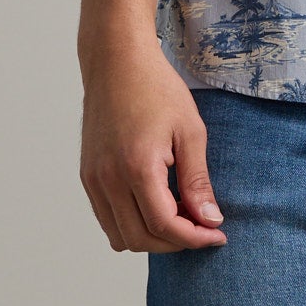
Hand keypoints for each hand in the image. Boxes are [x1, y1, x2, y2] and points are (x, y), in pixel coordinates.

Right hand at [79, 43, 224, 253]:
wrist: (116, 62)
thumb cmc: (156, 89)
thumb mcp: (190, 132)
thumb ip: (198, 181)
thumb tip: (210, 220)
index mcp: (137, 166)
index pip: (164, 226)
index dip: (194, 238)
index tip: (217, 235)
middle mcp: (108, 178)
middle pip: (140, 239)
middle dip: (175, 243)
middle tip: (203, 227)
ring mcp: (93, 179)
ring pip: (120, 236)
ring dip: (152, 237)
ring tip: (181, 216)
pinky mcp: (87, 175)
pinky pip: (107, 218)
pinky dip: (132, 223)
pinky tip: (157, 205)